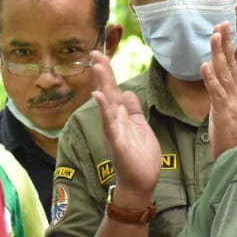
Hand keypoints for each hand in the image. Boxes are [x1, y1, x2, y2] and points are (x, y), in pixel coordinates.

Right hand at [90, 51, 160, 200]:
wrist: (141, 183)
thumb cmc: (140, 157)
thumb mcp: (140, 126)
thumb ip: (133, 109)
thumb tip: (126, 92)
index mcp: (121, 116)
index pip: (113, 89)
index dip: (108, 72)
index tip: (101, 55)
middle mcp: (114, 121)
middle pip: (108, 91)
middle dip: (103, 72)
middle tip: (95, 53)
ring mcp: (114, 130)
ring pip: (107, 103)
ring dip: (102, 84)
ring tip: (97, 66)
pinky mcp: (117, 141)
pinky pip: (109, 123)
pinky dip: (104, 109)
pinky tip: (99, 96)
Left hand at [201, 22, 236, 157]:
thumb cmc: (233, 133)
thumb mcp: (228, 107)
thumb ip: (222, 92)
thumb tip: (214, 77)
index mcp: (236, 89)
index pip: (231, 62)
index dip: (228, 45)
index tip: (224, 28)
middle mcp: (235, 91)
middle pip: (229, 62)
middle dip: (225, 42)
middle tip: (221, 24)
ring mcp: (230, 100)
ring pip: (224, 72)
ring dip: (218, 53)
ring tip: (214, 36)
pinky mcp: (223, 111)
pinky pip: (216, 92)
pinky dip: (211, 79)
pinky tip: (205, 66)